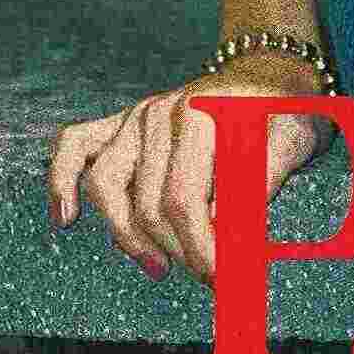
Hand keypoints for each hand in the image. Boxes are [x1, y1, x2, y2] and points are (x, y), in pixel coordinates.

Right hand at [47, 53, 335, 285]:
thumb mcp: (291, 146)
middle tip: (206, 276)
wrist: (270, 73)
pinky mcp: (122, 122)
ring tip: (160, 267)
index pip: (184, 200)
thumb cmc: (284, 114)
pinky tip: (66, 217)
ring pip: (108, 186)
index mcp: (202, 114)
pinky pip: (76, 145)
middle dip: (175, 250)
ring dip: (128, 237)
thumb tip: (227, 248)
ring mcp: (137, 116)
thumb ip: (258, 193)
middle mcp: (162, 112)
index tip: (219, 280)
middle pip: (147, 203)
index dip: (199, 248)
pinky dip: (62, 180)